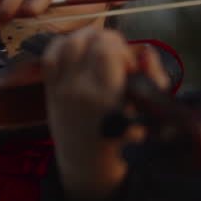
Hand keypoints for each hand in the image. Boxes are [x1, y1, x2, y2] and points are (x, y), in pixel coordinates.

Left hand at [41, 27, 169, 196]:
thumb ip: (151, 77)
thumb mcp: (146, 111)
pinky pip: (50, 54)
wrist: (88, 162)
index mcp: (106, 98)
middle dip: (107, 40)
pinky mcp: (50, 89)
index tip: (128, 64)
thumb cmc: (123, 139)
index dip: (122, 47)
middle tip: (115, 57)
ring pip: (69, 42)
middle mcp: (80, 90)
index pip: (108, 50)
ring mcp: (62, 88)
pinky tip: (78, 51)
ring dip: (87, 38)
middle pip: (89, 40)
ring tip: (99, 50)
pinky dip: (63, 44)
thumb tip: (146, 51)